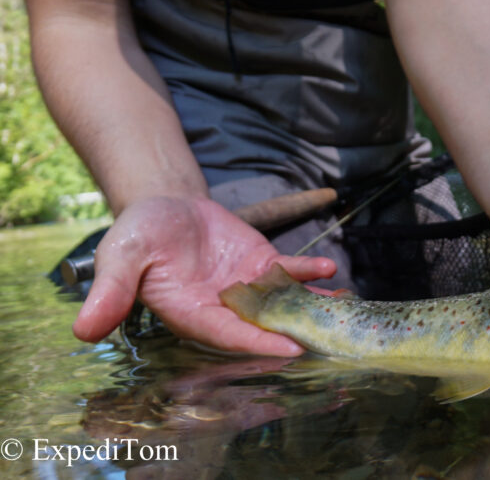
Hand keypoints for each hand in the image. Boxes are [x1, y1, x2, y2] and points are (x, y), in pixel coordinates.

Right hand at [73, 196, 335, 354]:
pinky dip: (308, 273)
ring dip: (311, 308)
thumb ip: (112, 291)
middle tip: (328, 340)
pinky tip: (329, 271)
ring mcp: (245, 288)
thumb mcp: (122, 255)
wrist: (163, 203)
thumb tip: (82, 329)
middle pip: (262, 327)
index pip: (228, 334)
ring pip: (282, 303)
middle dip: (294, 335)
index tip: (289, 349)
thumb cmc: (139, 232)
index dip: (258, 342)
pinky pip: (288, 273)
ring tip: (343, 310)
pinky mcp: (260, 265)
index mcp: (190, 313)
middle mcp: (222, 307)